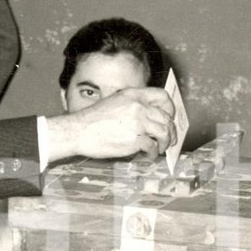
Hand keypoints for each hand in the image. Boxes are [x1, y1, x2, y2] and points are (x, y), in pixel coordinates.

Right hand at [46, 87, 175, 162]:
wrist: (79, 131)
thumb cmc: (93, 120)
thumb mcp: (114, 103)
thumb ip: (132, 106)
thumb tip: (150, 118)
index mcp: (133, 95)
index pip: (161, 96)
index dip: (170, 107)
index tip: (170, 117)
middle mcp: (138, 106)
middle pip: (166, 117)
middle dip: (171, 131)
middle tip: (169, 139)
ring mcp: (138, 122)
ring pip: (163, 132)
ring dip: (164, 143)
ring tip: (160, 149)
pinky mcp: (135, 139)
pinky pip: (152, 146)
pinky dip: (153, 153)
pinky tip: (148, 155)